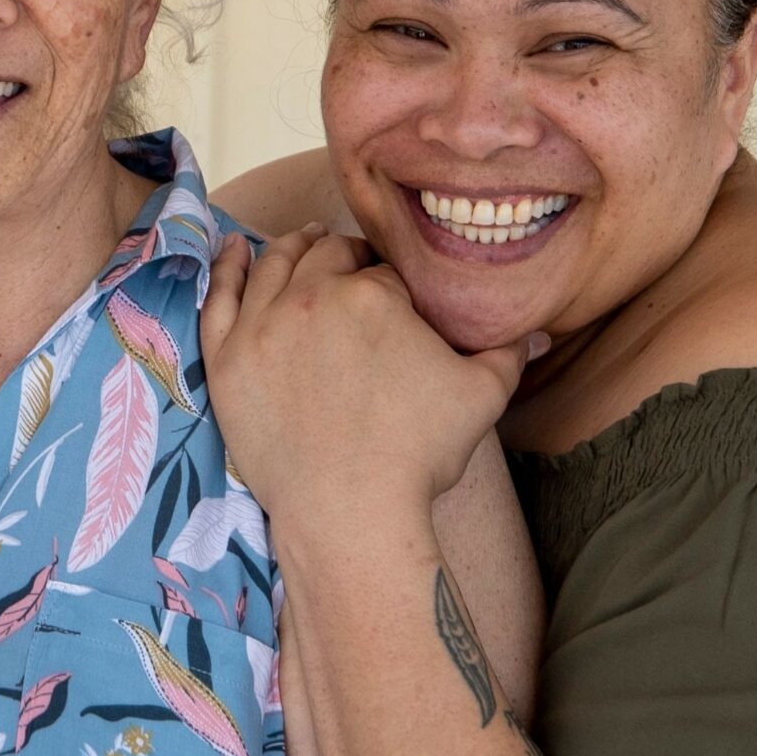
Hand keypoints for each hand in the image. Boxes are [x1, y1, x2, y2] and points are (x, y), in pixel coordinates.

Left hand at [199, 231, 540, 539]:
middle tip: (350, 264)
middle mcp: (312, 296)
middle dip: (342, 256)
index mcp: (375, 295)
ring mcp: (261, 327)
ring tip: (302, 244)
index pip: (381, 270)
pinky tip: (234, 251)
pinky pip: (218, 299)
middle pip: (325, 257)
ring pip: (273, 267)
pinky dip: (226, 269)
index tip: (391, 294)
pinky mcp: (227, 360)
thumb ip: (506, 354)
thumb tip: (538, 334)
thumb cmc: (418, 455)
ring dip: (291, 249)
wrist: (350, 511)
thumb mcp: (481, 397)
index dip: (390, 280)